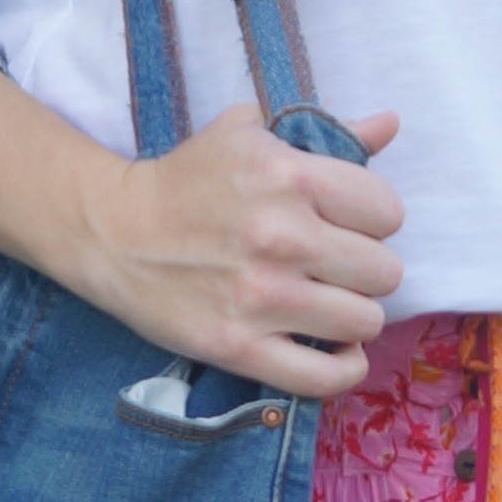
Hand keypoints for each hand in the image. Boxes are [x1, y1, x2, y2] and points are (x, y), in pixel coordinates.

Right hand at [69, 103, 406, 400]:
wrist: (112, 231)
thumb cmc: (187, 179)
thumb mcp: (249, 133)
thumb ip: (326, 130)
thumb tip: (389, 124)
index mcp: (290, 176)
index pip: (388, 212)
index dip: (374, 220)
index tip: (349, 225)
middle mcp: (281, 237)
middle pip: (385, 272)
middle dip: (367, 269)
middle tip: (337, 268)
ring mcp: (261, 297)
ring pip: (365, 322)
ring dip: (354, 316)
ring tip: (330, 304)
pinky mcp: (238, 346)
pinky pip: (324, 377)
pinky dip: (344, 369)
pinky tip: (337, 351)